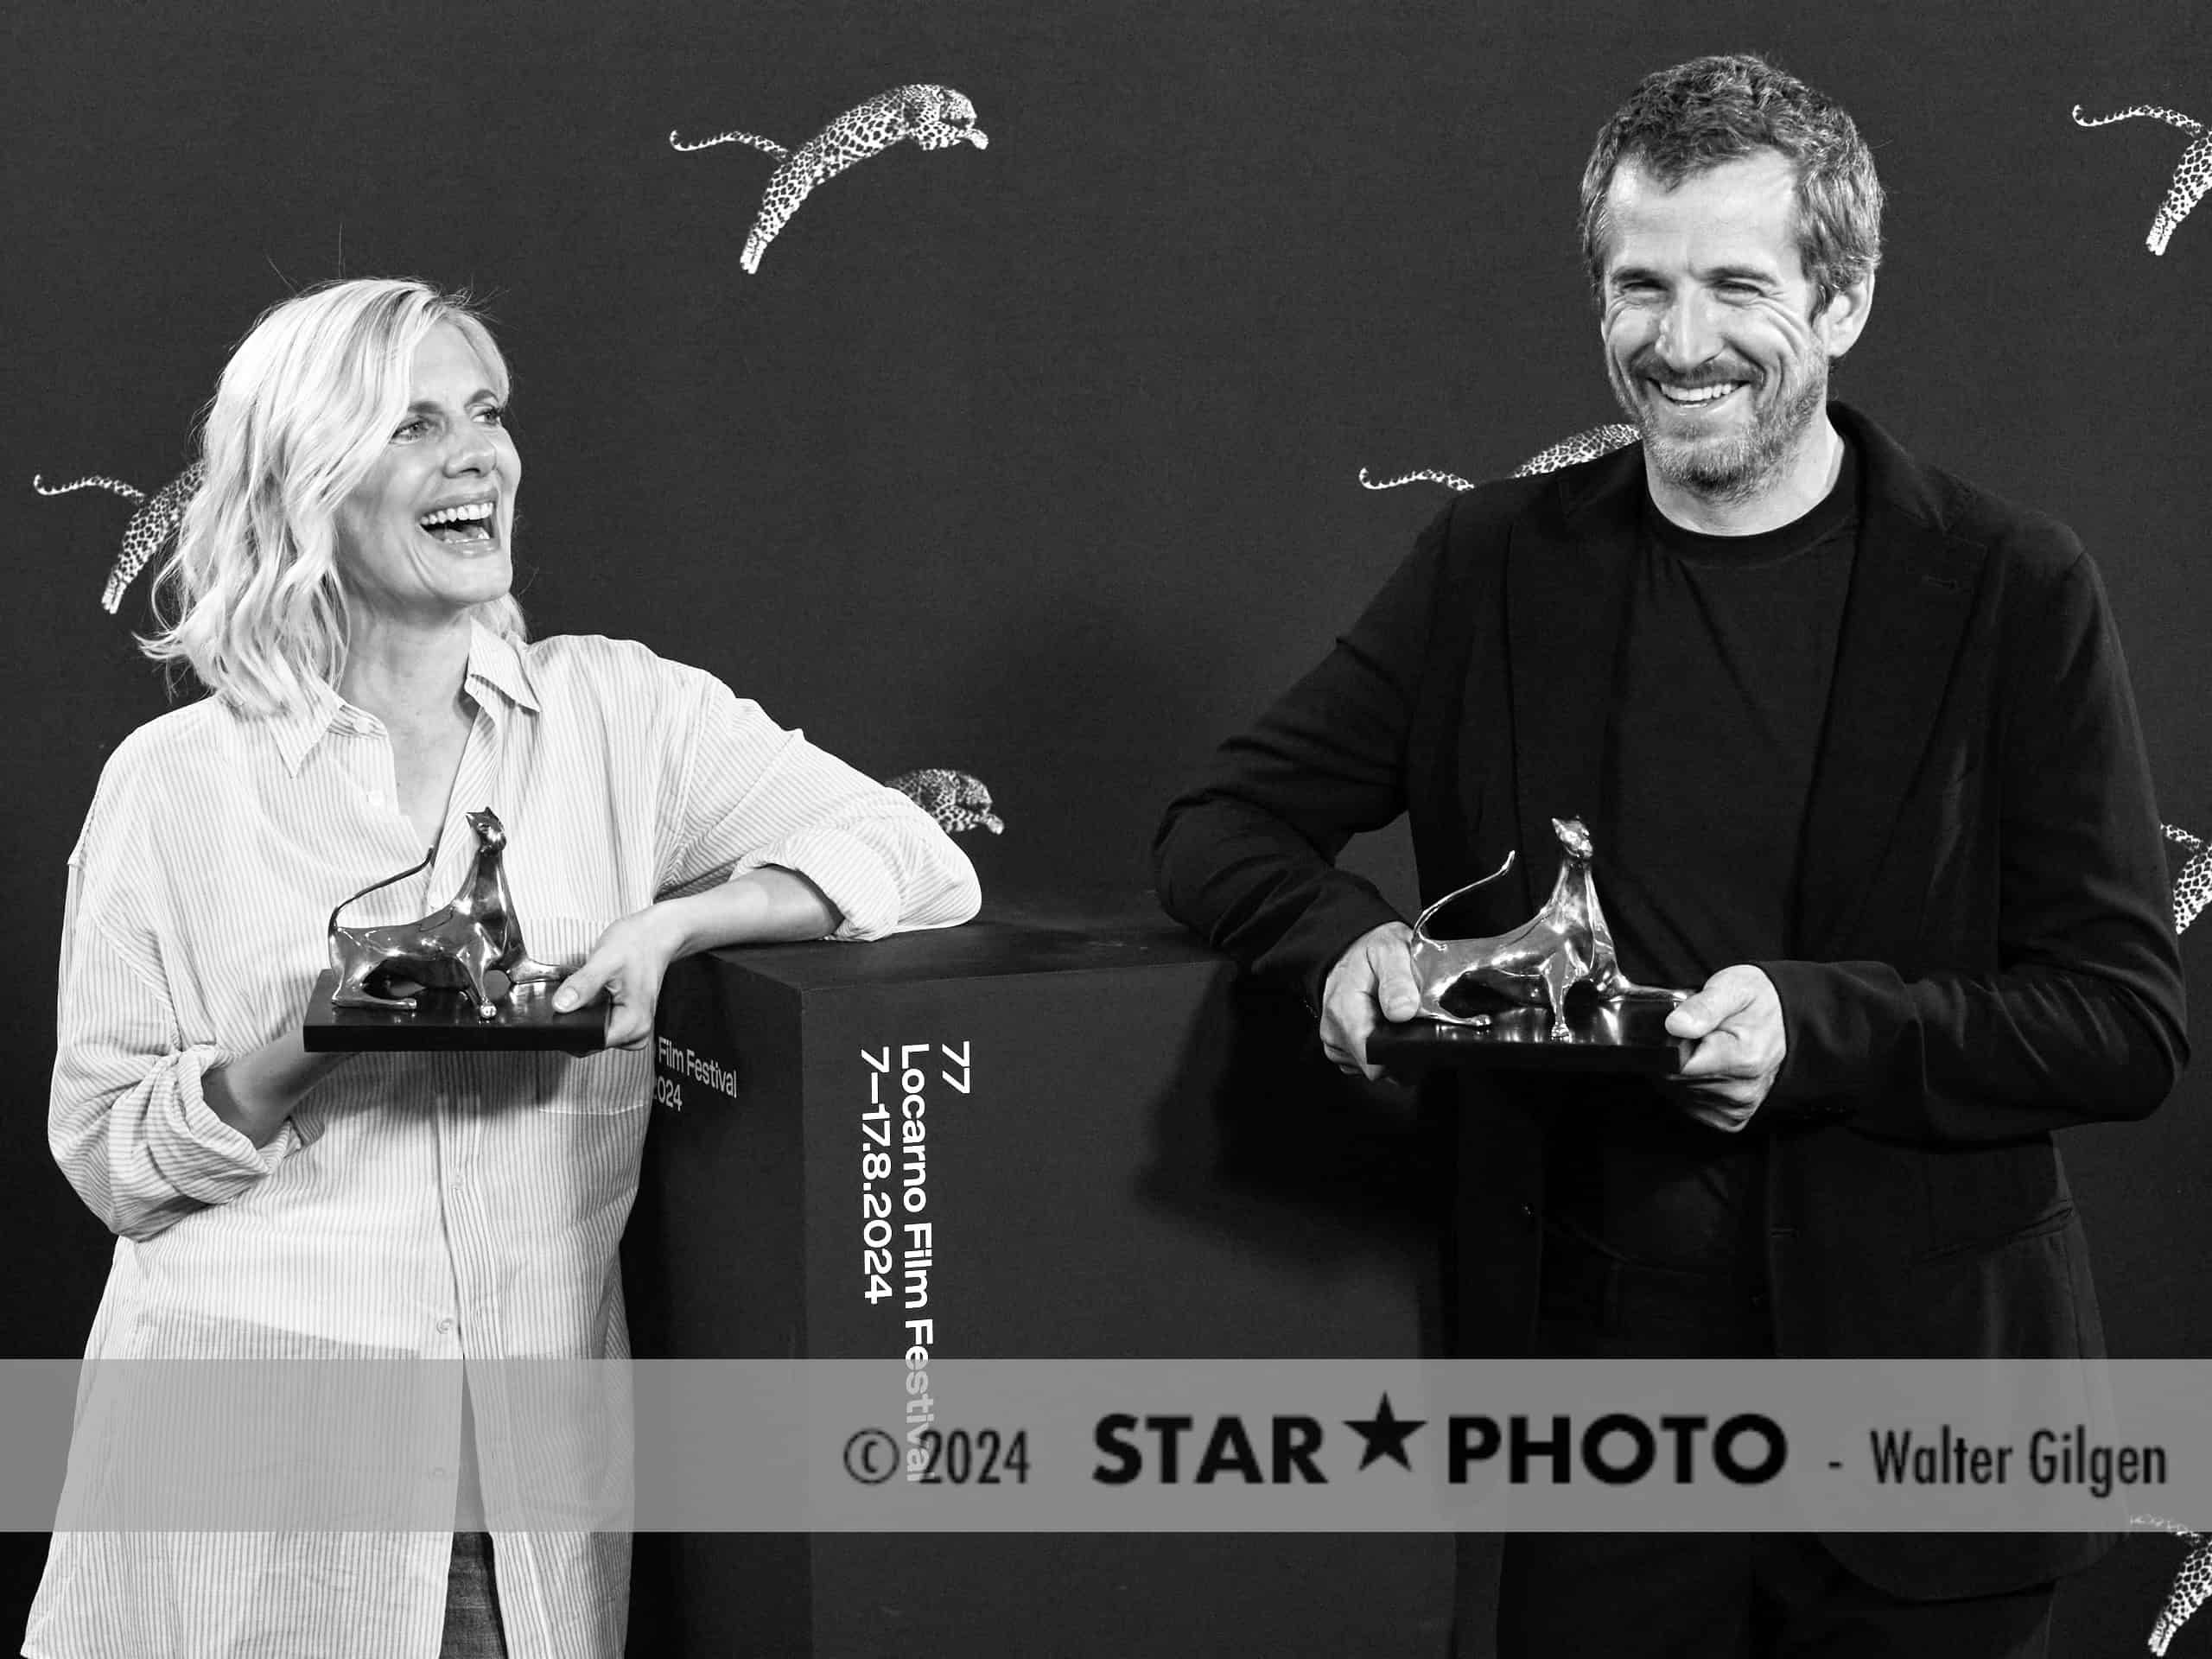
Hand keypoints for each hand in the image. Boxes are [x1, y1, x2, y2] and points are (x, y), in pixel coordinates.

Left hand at [551, 907, 683, 1050]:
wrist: (655, 935)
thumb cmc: (637, 944)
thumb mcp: (605, 960)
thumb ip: (583, 986)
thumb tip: (560, 1006)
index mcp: (633, 1023)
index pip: (590, 1041)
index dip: (571, 1027)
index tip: (564, 1007)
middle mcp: (637, 1031)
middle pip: (591, 1041)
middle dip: (577, 1020)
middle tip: (581, 991)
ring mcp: (633, 1028)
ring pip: (594, 1035)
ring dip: (584, 1016)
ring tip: (593, 990)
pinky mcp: (627, 1021)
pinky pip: (600, 1027)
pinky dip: (592, 1013)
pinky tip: (598, 995)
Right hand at [1320, 921, 1418, 1080]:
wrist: (1353, 949)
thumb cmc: (1370, 951)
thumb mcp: (1390, 952)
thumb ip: (1398, 982)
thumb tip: (1403, 1012)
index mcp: (1344, 1011)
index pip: (1374, 1061)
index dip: (1402, 1054)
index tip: (1416, 1035)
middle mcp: (1334, 1031)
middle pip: (1377, 1067)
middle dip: (1400, 1050)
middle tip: (1408, 1019)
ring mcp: (1335, 1042)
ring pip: (1374, 1067)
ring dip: (1391, 1049)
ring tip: (1394, 1019)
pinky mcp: (1340, 1048)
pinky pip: (1367, 1062)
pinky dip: (1381, 1049)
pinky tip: (1384, 1027)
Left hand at [1663, 964, 1785, 1130]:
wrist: (1783, 1017)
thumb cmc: (1756, 1000)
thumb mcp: (1732, 987)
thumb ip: (1703, 1006)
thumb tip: (1675, 1025)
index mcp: (1742, 1058)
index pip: (1677, 1065)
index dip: (1671, 1046)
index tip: (1684, 1030)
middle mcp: (1743, 1090)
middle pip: (1676, 1082)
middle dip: (1677, 1057)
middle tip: (1699, 1036)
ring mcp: (1739, 1106)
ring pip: (1681, 1094)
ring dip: (1684, 1073)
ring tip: (1706, 1050)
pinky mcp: (1733, 1117)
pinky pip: (1695, 1107)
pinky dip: (1693, 1089)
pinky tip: (1709, 1068)